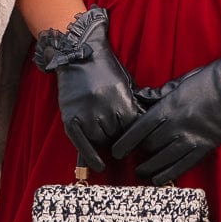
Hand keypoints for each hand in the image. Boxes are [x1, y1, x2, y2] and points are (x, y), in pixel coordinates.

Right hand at [34, 6, 143, 170]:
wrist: (79, 54)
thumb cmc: (107, 70)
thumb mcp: (128, 86)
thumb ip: (136, 106)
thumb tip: (150, 129)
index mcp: (122, 102)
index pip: (134, 130)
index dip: (136, 135)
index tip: (139, 138)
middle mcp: (104, 111)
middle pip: (118, 138)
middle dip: (120, 135)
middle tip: (117, 128)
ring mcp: (86, 116)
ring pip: (101, 141)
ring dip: (104, 139)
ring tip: (105, 128)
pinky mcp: (70, 119)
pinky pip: (81, 144)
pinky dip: (90, 157)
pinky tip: (98, 167)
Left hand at [112, 26, 220, 184]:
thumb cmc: (205, 81)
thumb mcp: (177, 84)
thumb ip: (157, 96)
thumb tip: (139, 101)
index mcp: (167, 109)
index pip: (137, 132)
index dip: (124, 144)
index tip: (116, 152)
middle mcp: (176, 126)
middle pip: (149, 147)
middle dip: (139, 153)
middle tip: (133, 157)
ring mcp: (191, 139)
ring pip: (162, 161)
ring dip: (149, 169)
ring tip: (141, 173)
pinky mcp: (204, 148)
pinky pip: (181, 167)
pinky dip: (167, 175)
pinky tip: (158, 179)